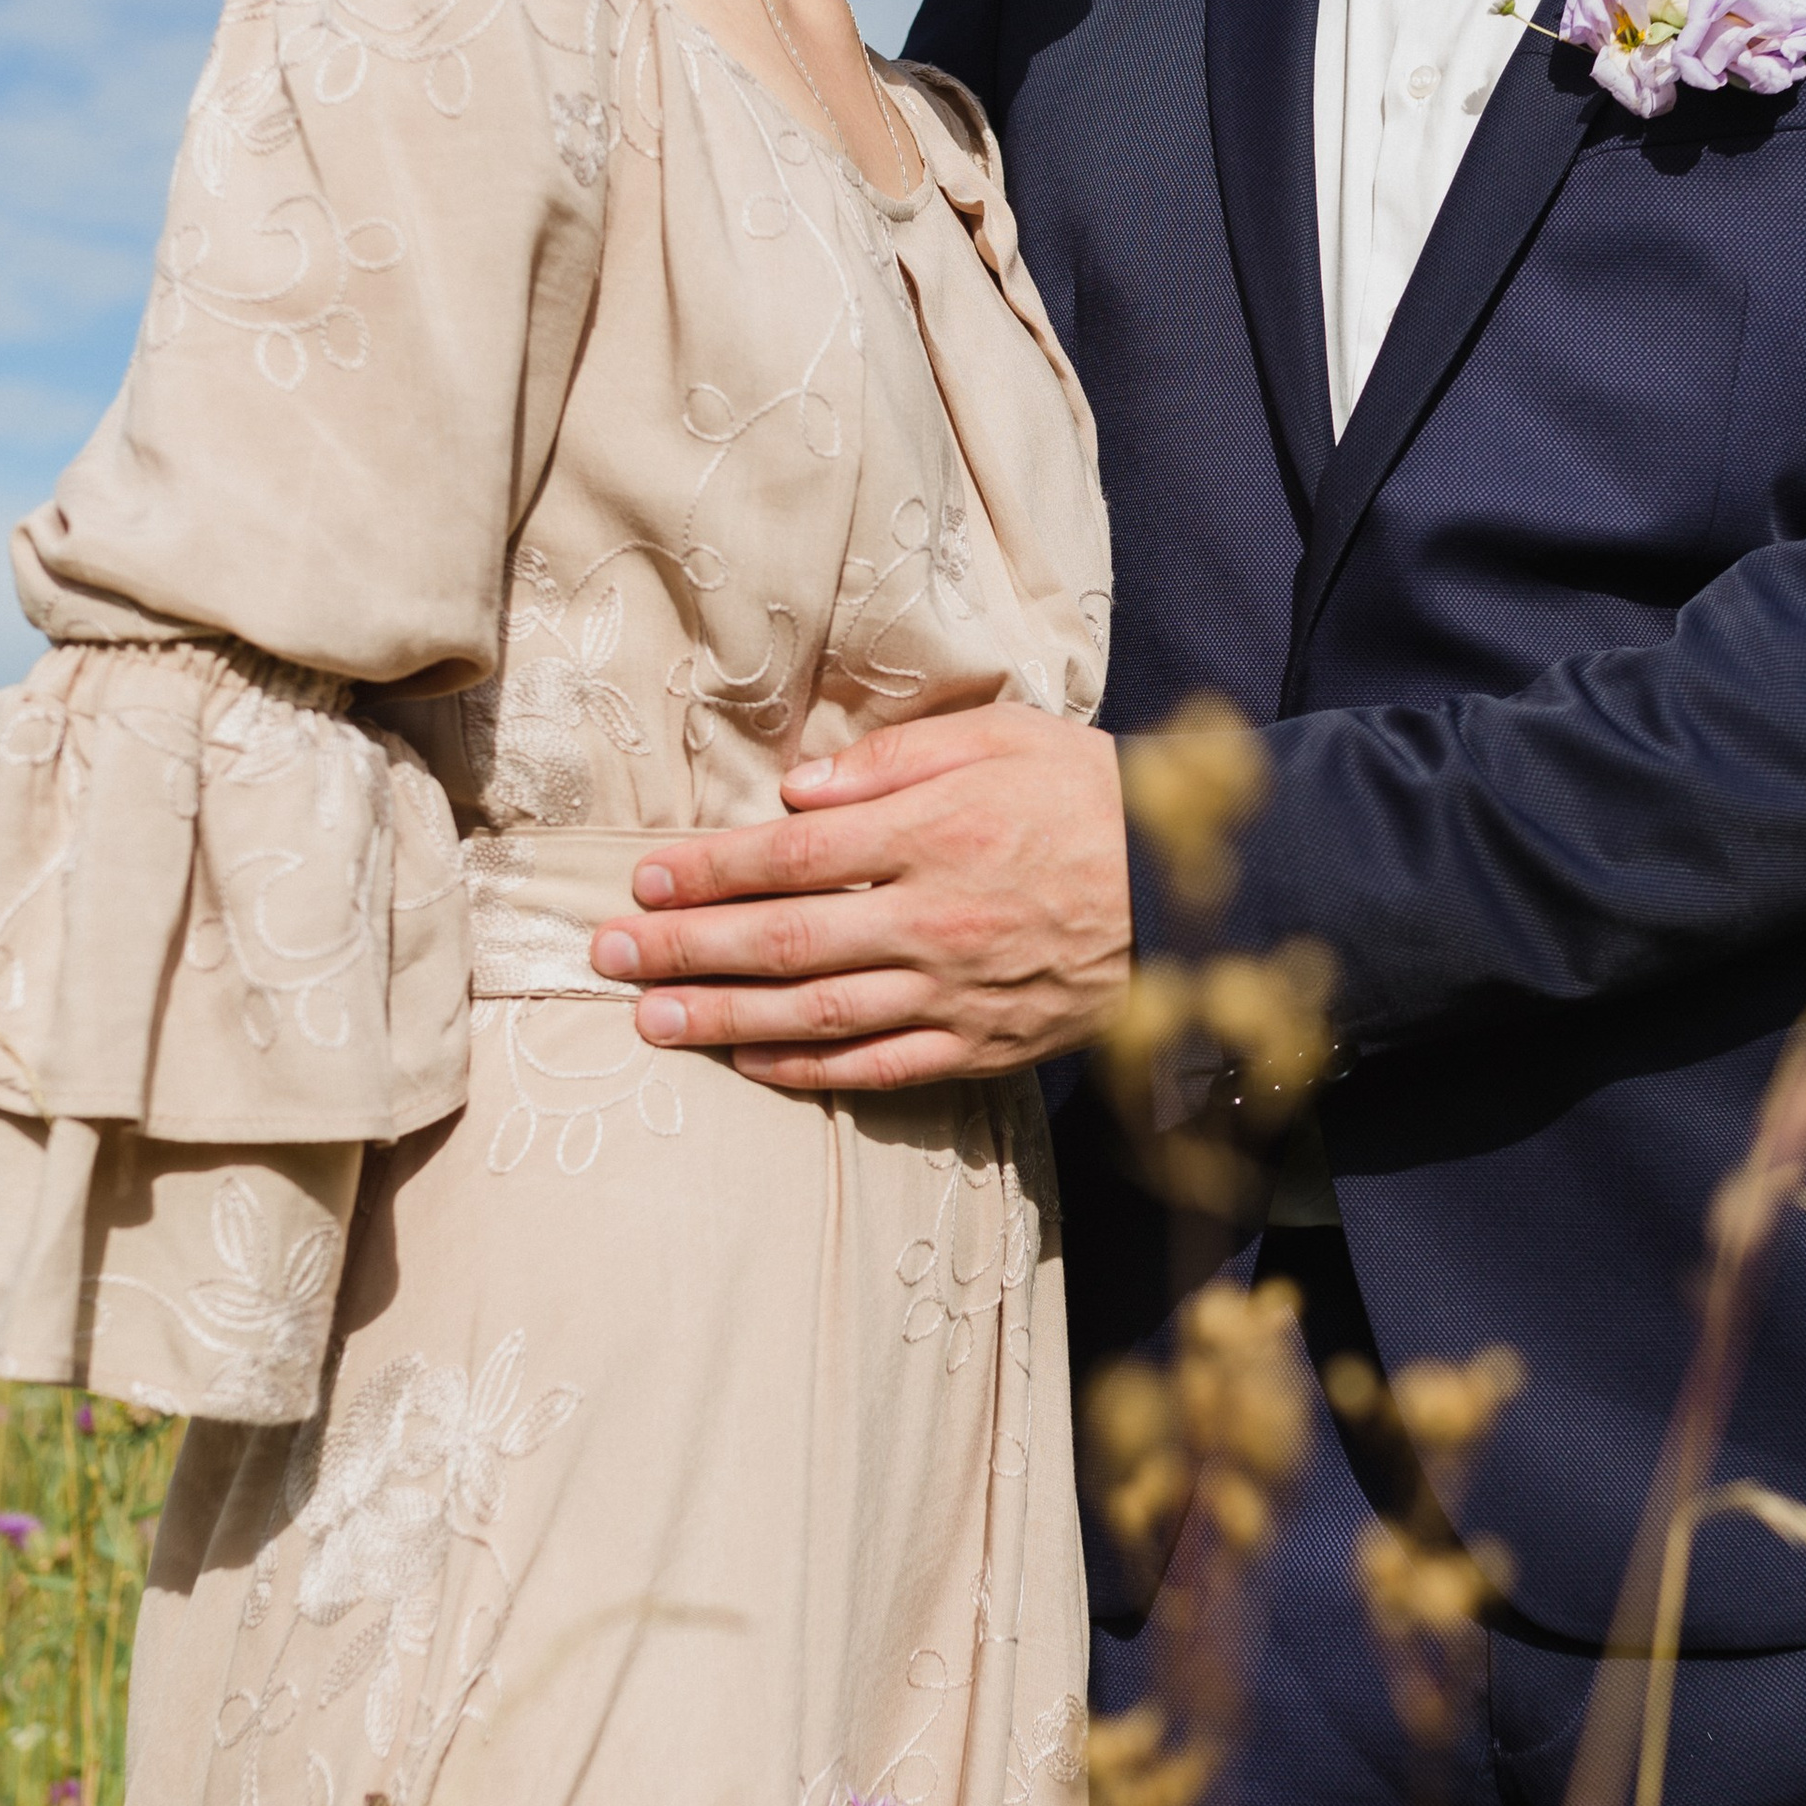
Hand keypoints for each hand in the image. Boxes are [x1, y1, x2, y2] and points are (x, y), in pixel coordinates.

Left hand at [590, 707, 1132, 1091]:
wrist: (1198, 887)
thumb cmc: (1091, 795)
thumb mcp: (1001, 737)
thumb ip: (892, 760)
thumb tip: (794, 789)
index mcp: (933, 832)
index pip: (790, 855)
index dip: (708, 870)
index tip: (645, 875)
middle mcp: (935, 918)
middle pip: (782, 940)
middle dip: (683, 947)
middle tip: (606, 953)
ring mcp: (957, 992)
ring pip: (815, 1013)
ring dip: (721, 1016)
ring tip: (647, 1018)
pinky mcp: (986, 1044)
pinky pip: (880, 1067)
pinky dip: (808, 1068)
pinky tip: (747, 1059)